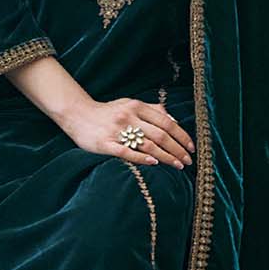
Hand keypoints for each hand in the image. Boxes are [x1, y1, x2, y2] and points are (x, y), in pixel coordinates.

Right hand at [63, 96, 194, 170]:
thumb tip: (174, 121)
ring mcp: (117, 131)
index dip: (182, 136)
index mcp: (137, 106)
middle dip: (177, 149)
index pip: (166, 122)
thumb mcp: (129, 104)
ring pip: (148, 145)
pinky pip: (127, 152)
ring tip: (177, 165)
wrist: (77, 114)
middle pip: (160, 135)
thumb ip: (152, 110)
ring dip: (166, 157)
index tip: (191, 148)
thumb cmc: (107, 112)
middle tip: (188, 161)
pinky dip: (142, 158)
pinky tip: (154, 163)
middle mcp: (128, 117)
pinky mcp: (105, 144)